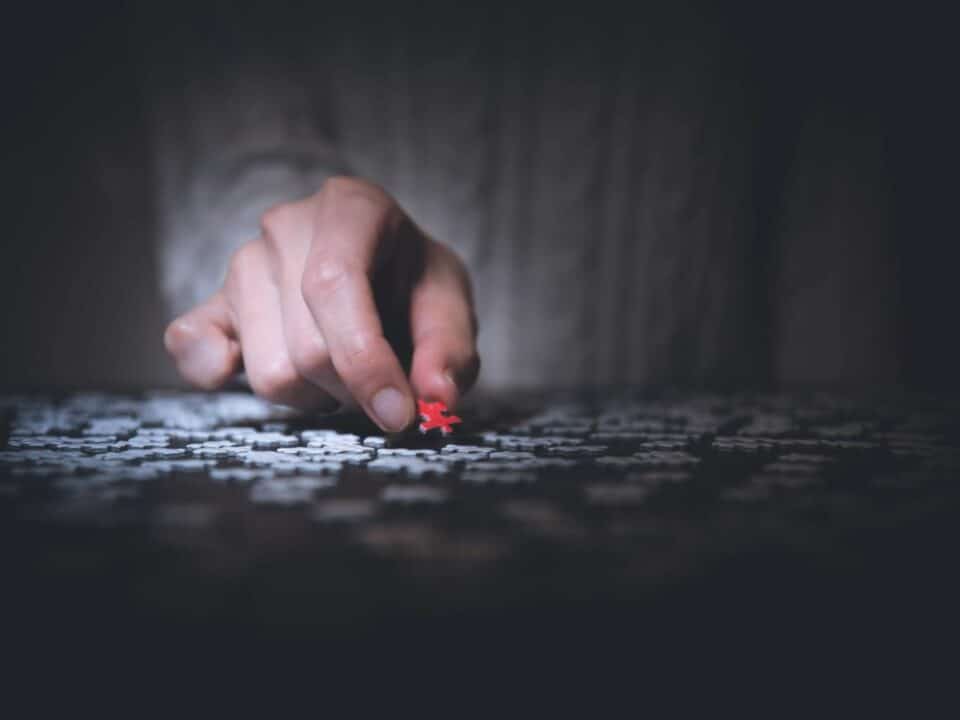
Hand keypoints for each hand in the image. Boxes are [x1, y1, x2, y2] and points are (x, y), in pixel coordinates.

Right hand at [164, 177, 479, 431]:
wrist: (382, 271)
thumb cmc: (415, 285)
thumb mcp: (450, 306)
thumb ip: (449, 350)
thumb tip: (434, 397)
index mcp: (350, 207)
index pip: (335, 284)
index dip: (364, 360)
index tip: (398, 414)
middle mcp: (286, 226)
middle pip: (306, 347)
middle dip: (354, 389)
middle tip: (384, 383)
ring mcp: (243, 263)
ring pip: (268, 372)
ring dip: (316, 396)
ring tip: (342, 369)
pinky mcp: (214, 303)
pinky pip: (190, 345)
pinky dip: (215, 371)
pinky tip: (251, 368)